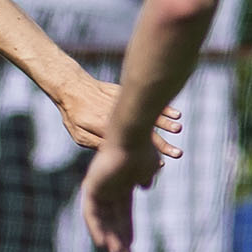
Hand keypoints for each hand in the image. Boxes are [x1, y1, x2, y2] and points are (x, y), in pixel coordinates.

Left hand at [56, 75, 184, 158]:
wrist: (73, 87)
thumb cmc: (74, 114)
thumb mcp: (79, 133)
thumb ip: (96, 143)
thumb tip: (112, 157)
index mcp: (105, 128)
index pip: (130, 145)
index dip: (146, 155)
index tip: (160, 164)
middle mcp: (116, 116)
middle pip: (143, 132)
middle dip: (162, 144)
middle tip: (177, 154)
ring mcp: (123, 104)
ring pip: (147, 114)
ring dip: (165, 123)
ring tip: (178, 129)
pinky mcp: (126, 96)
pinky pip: (148, 103)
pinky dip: (160, 107)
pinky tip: (176, 114)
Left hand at [79, 135, 158, 251]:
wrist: (132, 137)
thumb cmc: (143, 149)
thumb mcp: (148, 166)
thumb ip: (145, 177)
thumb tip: (145, 187)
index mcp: (122, 185)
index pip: (123, 213)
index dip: (128, 229)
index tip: (132, 245)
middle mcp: (108, 188)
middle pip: (112, 219)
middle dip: (119, 237)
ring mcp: (99, 188)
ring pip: (102, 219)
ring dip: (109, 237)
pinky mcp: (91, 187)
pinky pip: (91, 213)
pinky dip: (96, 228)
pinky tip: (102, 243)